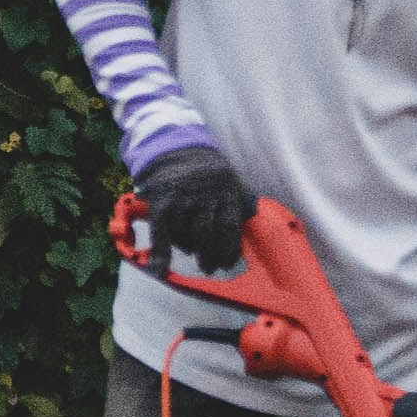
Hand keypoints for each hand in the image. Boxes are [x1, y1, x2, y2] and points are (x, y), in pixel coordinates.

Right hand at [137, 143, 256, 274]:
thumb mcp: (231, 181)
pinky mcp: (161, 201)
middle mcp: (203, 194)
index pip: (229, 227)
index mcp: (225, 190)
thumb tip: (256, 226)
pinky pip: (161, 232)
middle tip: (210, 267)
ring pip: (185, 234)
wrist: (176, 148)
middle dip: (209, 256)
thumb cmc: (209, 173)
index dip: (229, 250)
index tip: (227, 264)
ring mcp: (181, 197)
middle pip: (207, 233)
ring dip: (190, 248)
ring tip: (194, 252)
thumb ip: (242, 203)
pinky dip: (160, 252)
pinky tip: (161, 268)